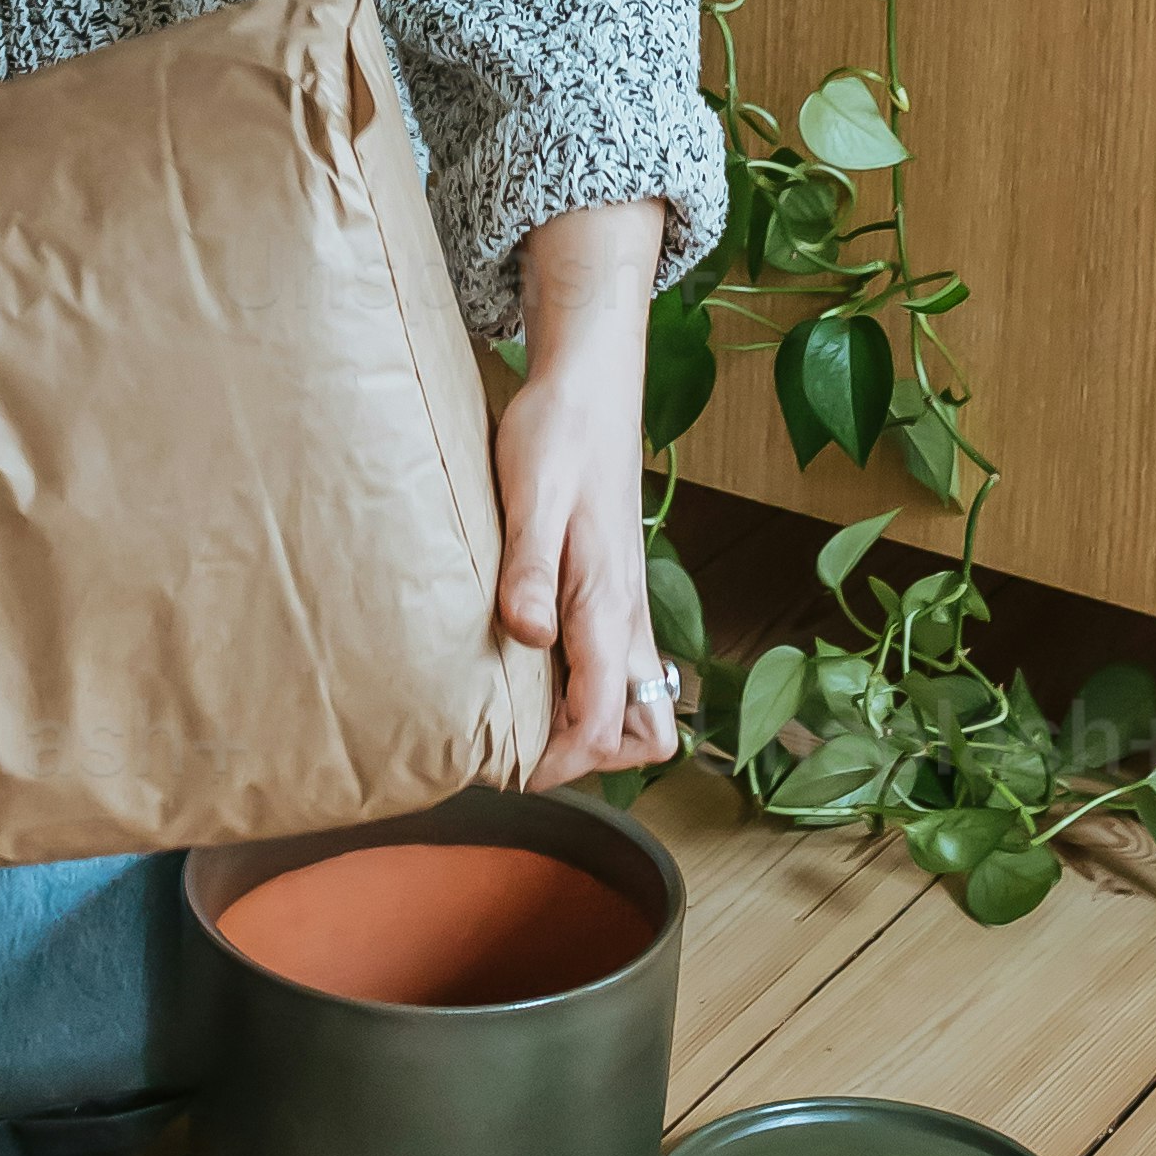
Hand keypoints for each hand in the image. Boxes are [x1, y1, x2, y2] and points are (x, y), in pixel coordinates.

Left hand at [495, 202, 676, 795]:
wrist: (588, 386)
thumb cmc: (557, 436)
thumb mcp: (532, 498)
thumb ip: (528, 570)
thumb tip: (526, 637)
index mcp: (609, 606)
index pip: (606, 722)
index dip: (563, 762)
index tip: (509, 769)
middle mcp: (629, 617)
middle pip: (646, 731)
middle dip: (595, 757)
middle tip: (525, 745)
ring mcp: (628, 607)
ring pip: (639, 703)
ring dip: (596, 726)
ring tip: (526, 715)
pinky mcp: (615, 591)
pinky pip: (619, 670)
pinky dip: (589, 691)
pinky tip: (537, 669)